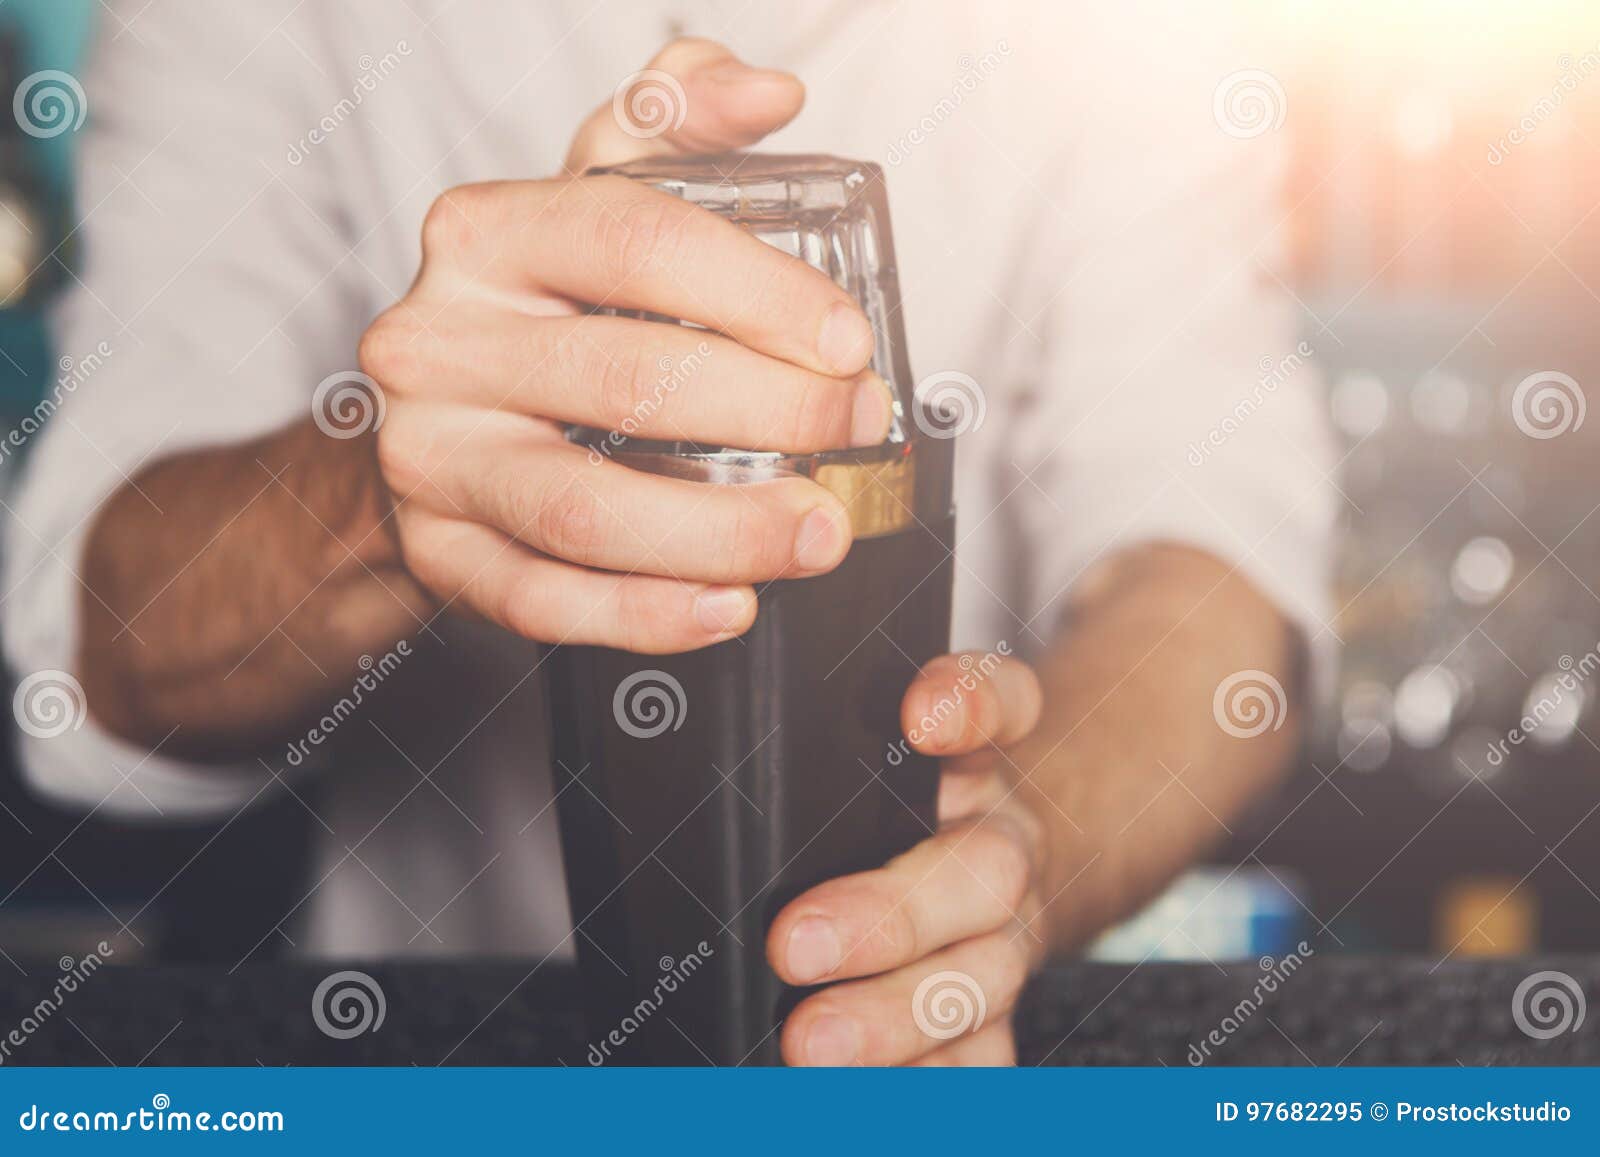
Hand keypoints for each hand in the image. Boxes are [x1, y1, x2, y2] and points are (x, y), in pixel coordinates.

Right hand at [357, 39, 895, 653]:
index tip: (848, 343)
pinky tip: (729, 605)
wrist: (432, 421)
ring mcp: (431, 457)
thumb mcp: (593, 194)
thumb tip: (767, 93)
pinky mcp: (440, 553)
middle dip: (773, 412)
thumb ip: (674, 124)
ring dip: (723, 532)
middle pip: (626, 379)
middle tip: (854, 432)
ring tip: (817, 534)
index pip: (634, 240)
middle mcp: (440, 341)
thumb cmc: (536, 308)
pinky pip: (545, 600)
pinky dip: (649, 614)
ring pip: (584, 509)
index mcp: (487, 234)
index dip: (760, 292)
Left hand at [767, 651, 1052, 1065]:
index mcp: (970, 762)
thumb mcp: (854, 765)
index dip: (973, 703)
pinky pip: (978, 1065)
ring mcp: (1006, 942)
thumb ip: (814, 748)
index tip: (920, 716)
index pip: (1002, 703)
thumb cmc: (883, 822)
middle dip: (888, 914)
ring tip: (808, 1046)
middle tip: (794, 943)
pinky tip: (863, 1097)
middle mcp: (1000, 847)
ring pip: (980, 982)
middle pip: (981, 871)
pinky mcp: (994, 1025)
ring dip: (894, 1018)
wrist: (974, 894)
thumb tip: (691, 721)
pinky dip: (922, 1085)